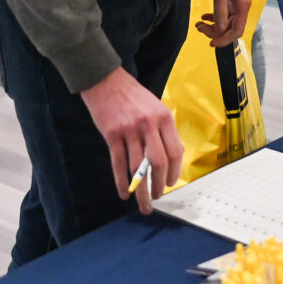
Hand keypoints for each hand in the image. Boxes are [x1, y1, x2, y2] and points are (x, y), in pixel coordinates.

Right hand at [80, 67, 182, 213]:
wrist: (107, 82)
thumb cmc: (133, 97)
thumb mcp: (155, 107)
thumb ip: (162, 130)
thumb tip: (170, 158)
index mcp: (164, 117)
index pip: (176, 150)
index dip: (175, 171)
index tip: (172, 183)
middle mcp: (149, 124)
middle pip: (159, 162)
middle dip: (160, 184)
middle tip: (158, 196)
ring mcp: (130, 130)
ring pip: (138, 167)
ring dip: (142, 189)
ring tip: (144, 202)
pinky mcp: (112, 135)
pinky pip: (119, 164)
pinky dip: (122, 182)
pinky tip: (125, 193)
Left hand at [195, 0, 250, 45]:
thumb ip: (220, 11)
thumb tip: (219, 30)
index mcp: (242, 5)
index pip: (237, 30)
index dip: (224, 39)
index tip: (210, 43)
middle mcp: (242, 6)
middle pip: (231, 28)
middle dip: (216, 32)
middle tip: (199, 28)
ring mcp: (236, 3)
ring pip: (226, 22)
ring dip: (213, 26)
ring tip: (199, 24)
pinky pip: (224, 14)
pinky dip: (214, 18)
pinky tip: (204, 17)